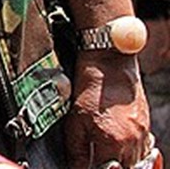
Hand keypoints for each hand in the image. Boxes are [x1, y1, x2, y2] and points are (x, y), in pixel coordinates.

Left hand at [63, 50, 151, 167]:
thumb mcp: (74, 120)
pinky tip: (121, 149)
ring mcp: (143, 134)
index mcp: (113, 143)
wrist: (109, 61)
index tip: (86, 166)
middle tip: (99, 161)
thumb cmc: (89, 88)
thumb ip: (77, 150)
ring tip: (109, 159)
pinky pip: (145, 149)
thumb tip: (75, 167)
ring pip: (139, 163)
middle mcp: (133, 142)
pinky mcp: (146, 125)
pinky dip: (135, 155)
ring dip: (125, 165)